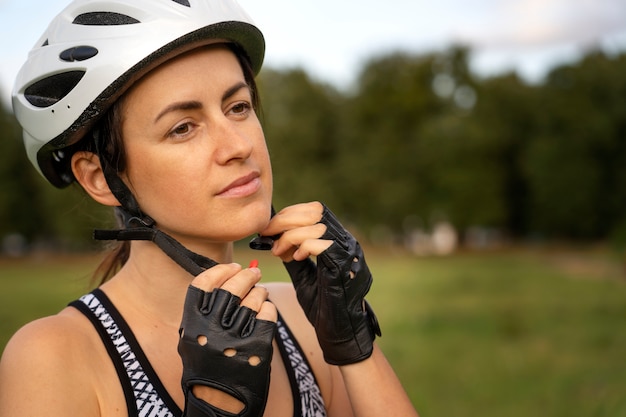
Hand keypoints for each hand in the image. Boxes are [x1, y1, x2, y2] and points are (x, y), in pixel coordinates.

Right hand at [178, 263, 276, 416]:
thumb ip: (202, 310)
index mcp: (192, 325)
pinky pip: (268, 314)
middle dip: (246, 275)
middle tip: (254, 272)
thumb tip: (224, 275)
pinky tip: (266, 311)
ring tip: (260, 293)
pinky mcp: (257, 347)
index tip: (232, 266)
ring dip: (259, 292)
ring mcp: (235, 339)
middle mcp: (211, 330)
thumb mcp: (191, 338)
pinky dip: (269, 308)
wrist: (220, 402)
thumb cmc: (207, 366)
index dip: (220, 270)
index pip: (203, 283)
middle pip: (232, 287)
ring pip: (253, 299)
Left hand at [261, 202, 380, 365]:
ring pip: (316, 224)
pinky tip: (295, 258)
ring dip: (289, 235)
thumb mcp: (304, 276)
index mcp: (340, 241)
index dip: (289, 214)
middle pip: (315, 211)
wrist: (340, 335)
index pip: (315, 210)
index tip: (269, 229)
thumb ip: (294, 256)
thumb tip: (274, 239)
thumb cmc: (324, 309)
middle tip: (268, 236)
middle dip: (285, 220)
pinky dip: (301, 246)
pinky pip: (320, 244)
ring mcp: (349, 253)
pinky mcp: (344, 267)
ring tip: (279, 251)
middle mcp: (348, 243)